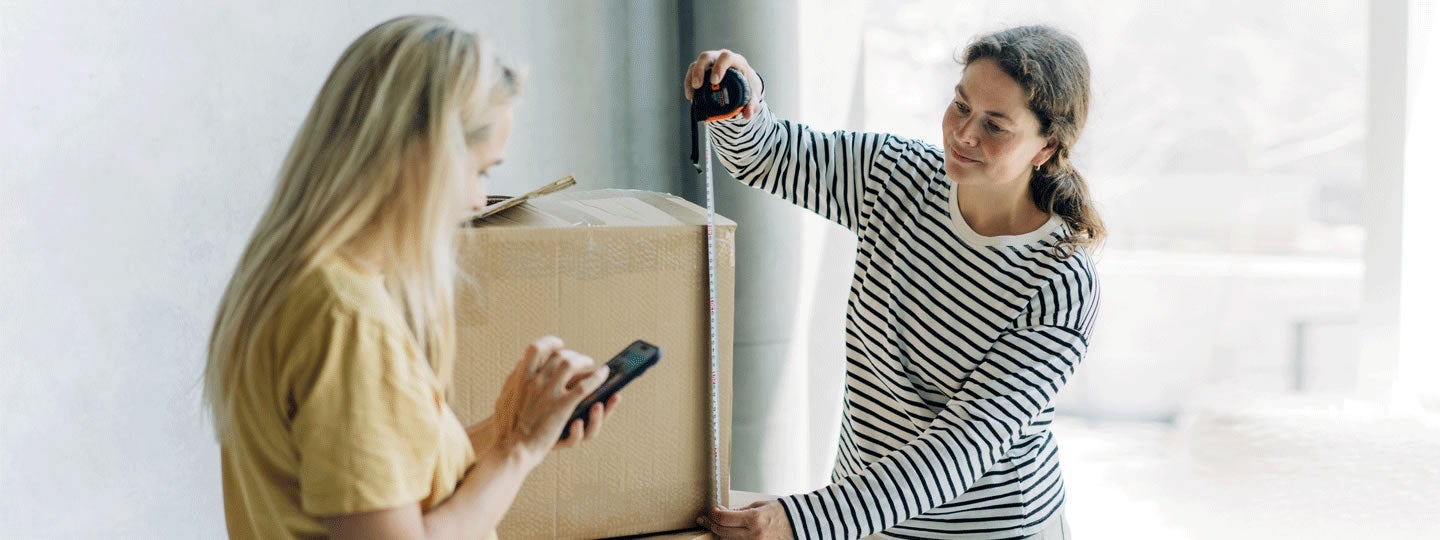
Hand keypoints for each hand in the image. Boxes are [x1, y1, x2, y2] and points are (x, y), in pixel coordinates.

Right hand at [487, 336, 610, 468]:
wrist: (511, 450)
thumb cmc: (507, 428)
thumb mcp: (504, 398)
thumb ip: (512, 381)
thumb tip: (519, 365)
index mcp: (520, 378)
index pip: (535, 348)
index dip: (549, 342)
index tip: (558, 344)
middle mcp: (534, 381)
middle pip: (558, 355)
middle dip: (573, 354)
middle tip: (581, 360)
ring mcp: (548, 393)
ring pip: (571, 364)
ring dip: (585, 362)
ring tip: (592, 366)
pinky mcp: (562, 407)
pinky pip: (584, 386)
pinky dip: (596, 378)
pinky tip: (603, 375)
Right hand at [683, 49, 764, 118]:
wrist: (744, 81)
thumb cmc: (748, 85)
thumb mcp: (752, 93)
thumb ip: (752, 104)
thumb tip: (747, 115)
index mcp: (734, 61)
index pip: (725, 57)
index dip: (719, 67)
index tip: (715, 81)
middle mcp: (719, 58)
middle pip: (706, 57)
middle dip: (699, 71)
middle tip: (697, 86)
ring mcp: (709, 63)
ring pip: (695, 64)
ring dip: (691, 79)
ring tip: (691, 95)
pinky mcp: (701, 70)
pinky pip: (692, 73)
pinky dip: (689, 84)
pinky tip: (690, 97)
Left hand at [696, 500, 793, 539]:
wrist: (803, 525)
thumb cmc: (783, 513)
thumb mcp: (761, 505)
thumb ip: (742, 510)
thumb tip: (725, 513)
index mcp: (754, 519)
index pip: (724, 519)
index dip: (713, 515)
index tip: (710, 512)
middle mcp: (754, 535)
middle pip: (723, 532)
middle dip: (711, 525)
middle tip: (705, 520)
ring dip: (719, 534)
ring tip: (714, 527)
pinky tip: (727, 535)